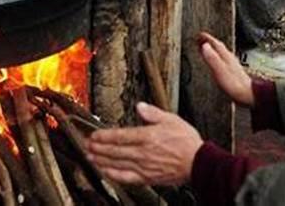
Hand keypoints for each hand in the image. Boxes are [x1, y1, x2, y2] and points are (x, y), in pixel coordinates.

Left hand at [86, 102, 202, 185]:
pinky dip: (113, 174)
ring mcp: (144, 166)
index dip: (104, 136)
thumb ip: (153, 113)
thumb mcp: (171, 119)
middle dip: (98, 147)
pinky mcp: (147, 177)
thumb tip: (140, 106)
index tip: (93, 135)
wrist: (198, 163)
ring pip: (117, 163)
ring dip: (101, 160)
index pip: (119, 136)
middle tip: (85, 145)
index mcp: (147, 136)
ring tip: (90, 157)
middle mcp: (143, 152)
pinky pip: (126, 177)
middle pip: (114, 150)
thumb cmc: (186, 141)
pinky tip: (106, 172)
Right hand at [198, 32, 253, 105]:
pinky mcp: (233, 73)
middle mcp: (230, 59)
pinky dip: (218, 59)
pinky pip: (223, 61)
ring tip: (207, 50)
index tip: (199, 35)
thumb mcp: (219, 70)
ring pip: (222, 54)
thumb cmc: (234, 85)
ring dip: (214, 50)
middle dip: (210, 42)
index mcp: (226, 56)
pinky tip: (218, 64)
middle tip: (201, 39)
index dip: (207, 39)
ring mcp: (232, 66)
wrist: (248, 95)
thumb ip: (211, 58)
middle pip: (219, 47)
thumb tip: (204, 46)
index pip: (215, 44)